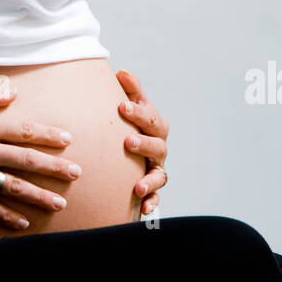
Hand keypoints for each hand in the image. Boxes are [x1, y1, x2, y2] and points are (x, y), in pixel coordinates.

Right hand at [0, 77, 81, 231]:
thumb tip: (11, 90)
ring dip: (38, 196)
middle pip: (27, 161)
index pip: (25, 131)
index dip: (49, 136)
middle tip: (76, 174)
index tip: (67, 140)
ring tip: (58, 203)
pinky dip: (6, 217)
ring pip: (13, 187)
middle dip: (55, 168)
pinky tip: (22, 223)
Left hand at [116, 69, 168, 217]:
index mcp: (154, 126)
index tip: (121, 106)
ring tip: (138, 186)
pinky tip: (143, 209)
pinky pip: (155, 198)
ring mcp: (156, 169)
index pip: (151, 117)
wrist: (128, 151)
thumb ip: (130, 91)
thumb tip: (122, 72)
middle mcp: (159, 148)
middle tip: (127, 141)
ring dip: (150, 180)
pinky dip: (151, 203)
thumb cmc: (129, 124)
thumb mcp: (130, 106)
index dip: (138, 112)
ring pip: (159, 175)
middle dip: (144, 143)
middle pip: (158, 145)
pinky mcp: (151, 189)